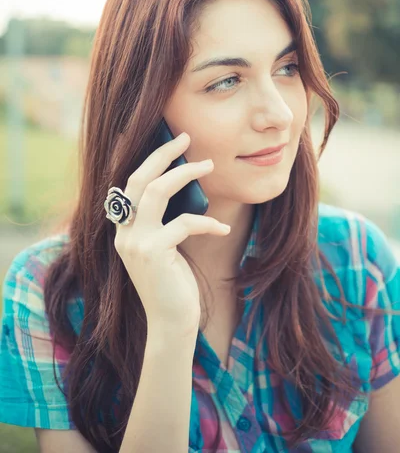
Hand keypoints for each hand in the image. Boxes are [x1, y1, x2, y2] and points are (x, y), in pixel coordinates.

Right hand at [113, 131, 230, 336]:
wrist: (172, 322)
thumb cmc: (174, 282)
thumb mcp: (166, 246)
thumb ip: (165, 219)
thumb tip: (186, 185)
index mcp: (124, 227)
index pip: (130, 183)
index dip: (147, 159)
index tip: (168, 141)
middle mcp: (124, 231)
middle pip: (139, 178)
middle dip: (163, 154)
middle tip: (186, 137)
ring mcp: (134, 241)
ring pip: (156, 192)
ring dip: (185, 174)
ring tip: (209, 164)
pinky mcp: (152, 253)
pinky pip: (183, 224)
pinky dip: (206, 222)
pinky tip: (222, 227)